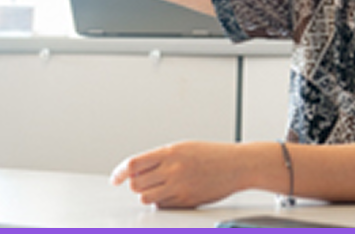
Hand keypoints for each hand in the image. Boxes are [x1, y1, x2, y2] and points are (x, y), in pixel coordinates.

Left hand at [110, 141, 244, 207]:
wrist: (239, 165)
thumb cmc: (214, 155)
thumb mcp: (185, 148)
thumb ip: (162, 157)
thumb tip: (138, 171)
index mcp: (171, 152)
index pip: (134, 164)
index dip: (120, 173)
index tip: (115, 179)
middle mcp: (173, 169)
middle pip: (137, 184)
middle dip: (137, 184)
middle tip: (145, 181)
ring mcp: (180, 186)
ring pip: (146, 197)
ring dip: (149, 194)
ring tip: (160, 187)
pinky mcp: (187, 200)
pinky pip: (163, 206)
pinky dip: (163, 202)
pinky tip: (173, 193)